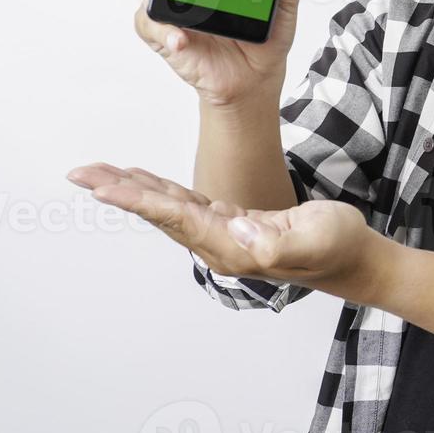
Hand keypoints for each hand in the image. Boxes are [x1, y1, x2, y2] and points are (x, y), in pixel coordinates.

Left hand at [66, 162, 387, 304]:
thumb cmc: (337, 246)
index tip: (103, 188)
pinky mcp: (231, 224)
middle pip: (159, 214)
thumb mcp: (316, 237)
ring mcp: (223, 236)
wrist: (353, 259)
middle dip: (118, 192)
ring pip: (166, 208)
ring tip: (97, 173)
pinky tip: (141, 181)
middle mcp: (219, 244)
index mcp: (233, 248)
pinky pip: (183, 205)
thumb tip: (241, 229)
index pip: (176, 217)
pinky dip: (158, 190)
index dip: (139, 200)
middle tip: (80, 174)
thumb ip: (278, 240)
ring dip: (131, 190)